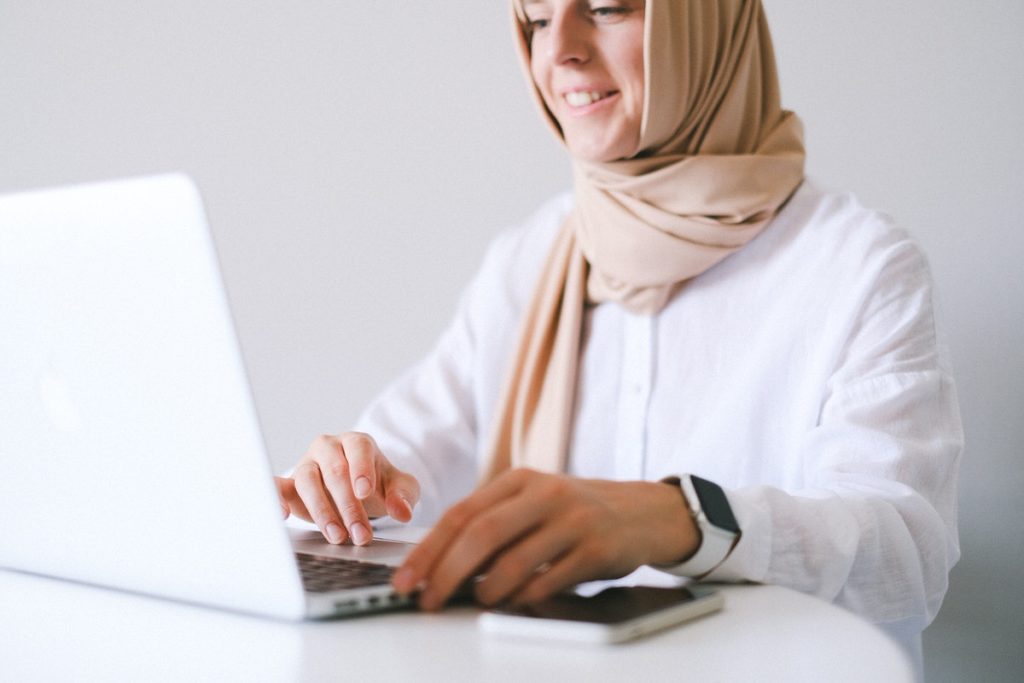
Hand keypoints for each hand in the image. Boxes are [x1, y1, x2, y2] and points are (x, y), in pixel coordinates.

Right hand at [275, 432, 419, 545]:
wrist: (360, 493)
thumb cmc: (379, 485)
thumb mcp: (400, 487)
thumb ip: (404, 495)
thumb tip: (402, 511)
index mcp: (357, 442)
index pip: (358, 448)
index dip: (361, 469)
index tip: (365, 493)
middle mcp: (329, 448)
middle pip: (335, 470)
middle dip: (348, 505)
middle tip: (361, 533)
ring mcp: (308, 464)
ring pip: (307, 481)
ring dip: (322, 511)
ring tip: (337, 536)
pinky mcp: (291, 484)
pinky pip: (278, 486)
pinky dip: (276, 497)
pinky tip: (283, 514)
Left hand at [391, 468, 698, 609]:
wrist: (645, 511)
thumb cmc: (577, 512)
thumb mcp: (535, 503)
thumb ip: (495, 525)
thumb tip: (441, 565)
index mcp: (519, 480)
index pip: (462, 514)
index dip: (429, 549)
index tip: (407, 578)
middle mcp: (544, 494)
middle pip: (481, 534)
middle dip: (445, 573)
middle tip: (428, 600)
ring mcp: (572, 519)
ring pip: (514, 560)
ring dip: (487, 590)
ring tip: (480, 600)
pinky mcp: (596, 547)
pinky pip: (550, 579)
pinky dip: (526, 597)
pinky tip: (518, 601)